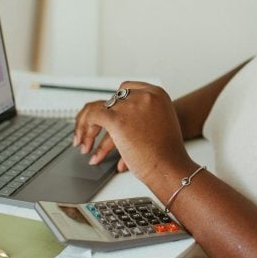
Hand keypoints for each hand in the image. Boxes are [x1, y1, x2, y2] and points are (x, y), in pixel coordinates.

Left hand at [72, 81, 192, 183]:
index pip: (126, 89)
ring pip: (98, 109)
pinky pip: (93, 117)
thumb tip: (124, 121)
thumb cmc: (168, 154)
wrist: (171, 168)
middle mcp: (143, 96)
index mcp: (157, 94)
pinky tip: (88, 147)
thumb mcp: (162, 123)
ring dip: (88, 129)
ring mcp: (130, 106)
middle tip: (90, 134)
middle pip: (110, 100)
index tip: (106, 117)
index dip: (113, 105)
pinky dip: (86, 131)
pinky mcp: (118, 119)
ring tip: (85, 146)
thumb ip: (144, 115)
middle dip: (98, 118)